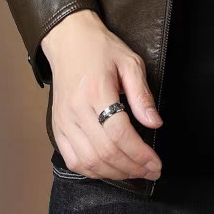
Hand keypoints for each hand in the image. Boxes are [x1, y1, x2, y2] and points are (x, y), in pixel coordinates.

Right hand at [40, 9, 162, 180]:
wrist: (69, 40)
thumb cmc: (101, 49)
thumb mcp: (130, 62)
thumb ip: (142, 95)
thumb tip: (155, 123)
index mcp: (96, 91)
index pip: (119, 134)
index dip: (140, 153)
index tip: (156, 162)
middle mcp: (76, 110)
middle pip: (105, 152)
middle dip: (132, 167)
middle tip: (151, 170)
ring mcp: (64, 121)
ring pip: (88, 161)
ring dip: (115, 173)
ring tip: (135, 171)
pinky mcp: (57, 127)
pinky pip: (73, 160)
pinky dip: (93, 170)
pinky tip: (110, 168)